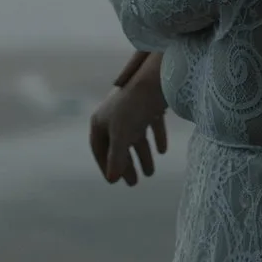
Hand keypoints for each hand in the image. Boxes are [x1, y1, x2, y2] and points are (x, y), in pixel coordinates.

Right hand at [89, 51, 169, 185]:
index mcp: (101, 120)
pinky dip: (156, 138)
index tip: (114, 181)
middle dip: (126, 164)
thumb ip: (116, 159)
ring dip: (143, 155)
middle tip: (134, 183)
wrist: (155, 79)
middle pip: (118, 145)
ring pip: (135, 137)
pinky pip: (150, 125)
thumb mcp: (121, 136)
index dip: (105, 165)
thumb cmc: (132, 108)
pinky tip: (163, 151)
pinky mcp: (148, 105)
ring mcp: (131, 109)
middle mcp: (114, 114)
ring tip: (151, 173)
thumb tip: (112, 180)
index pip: (99, 148)